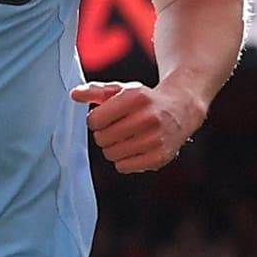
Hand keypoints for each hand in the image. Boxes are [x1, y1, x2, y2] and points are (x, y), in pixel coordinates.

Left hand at [75, 79, 203, 172]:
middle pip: (102, 138)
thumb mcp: (122, 90)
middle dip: (104, 134)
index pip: (96, 120)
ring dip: (113, 148)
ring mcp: (156, 139)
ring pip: (111, 154)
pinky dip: (124, 160)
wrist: (181, 109)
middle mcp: (149, 117)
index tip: (105, 118)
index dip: (96, 120)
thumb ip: (96, 92)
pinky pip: (123, 166)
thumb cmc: (147, 101)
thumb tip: (75, 94)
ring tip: (125, 139)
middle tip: (116, 129)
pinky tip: (133, 149)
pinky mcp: (159, 157)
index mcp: (137, 97)